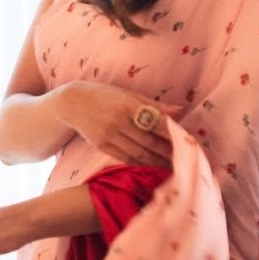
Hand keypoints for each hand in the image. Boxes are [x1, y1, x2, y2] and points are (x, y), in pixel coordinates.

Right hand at [58, 82, 177, 165]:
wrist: (72, 103)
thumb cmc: (104, 95)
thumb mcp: (128, 94)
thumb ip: (154, 104)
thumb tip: (179, 110)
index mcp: (128, 105)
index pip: (156, 122)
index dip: (172, 134)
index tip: (187, 141)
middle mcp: (118, 121)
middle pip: (149, 141)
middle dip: (168, 151)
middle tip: (185, 159)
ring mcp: (109, 135)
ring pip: (139, 153)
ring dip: (157, 161)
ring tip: (172, 165)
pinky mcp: (102, 146)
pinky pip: (125, 158)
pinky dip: (141, 163)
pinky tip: (153, 165)